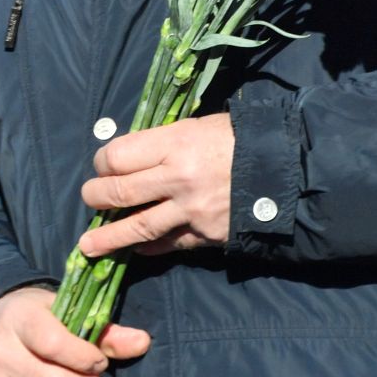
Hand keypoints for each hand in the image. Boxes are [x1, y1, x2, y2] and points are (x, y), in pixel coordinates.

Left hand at [78, 112, 233, 257]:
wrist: (290, 171)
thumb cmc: (242, 139)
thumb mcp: (199, 127)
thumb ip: (164, 142)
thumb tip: (132, 155)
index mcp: (174, 144)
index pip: (116, 157)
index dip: (102, 162)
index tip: (103, 165)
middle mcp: (177, 179)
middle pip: (119, 192)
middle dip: (96, 197)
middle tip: (89, 198)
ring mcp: (191, 211)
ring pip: (137, 227)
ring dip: (109, 238)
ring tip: (87, 246)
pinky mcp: (205, 235)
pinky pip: (168, 244)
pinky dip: (149, 248)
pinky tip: (137, 249)